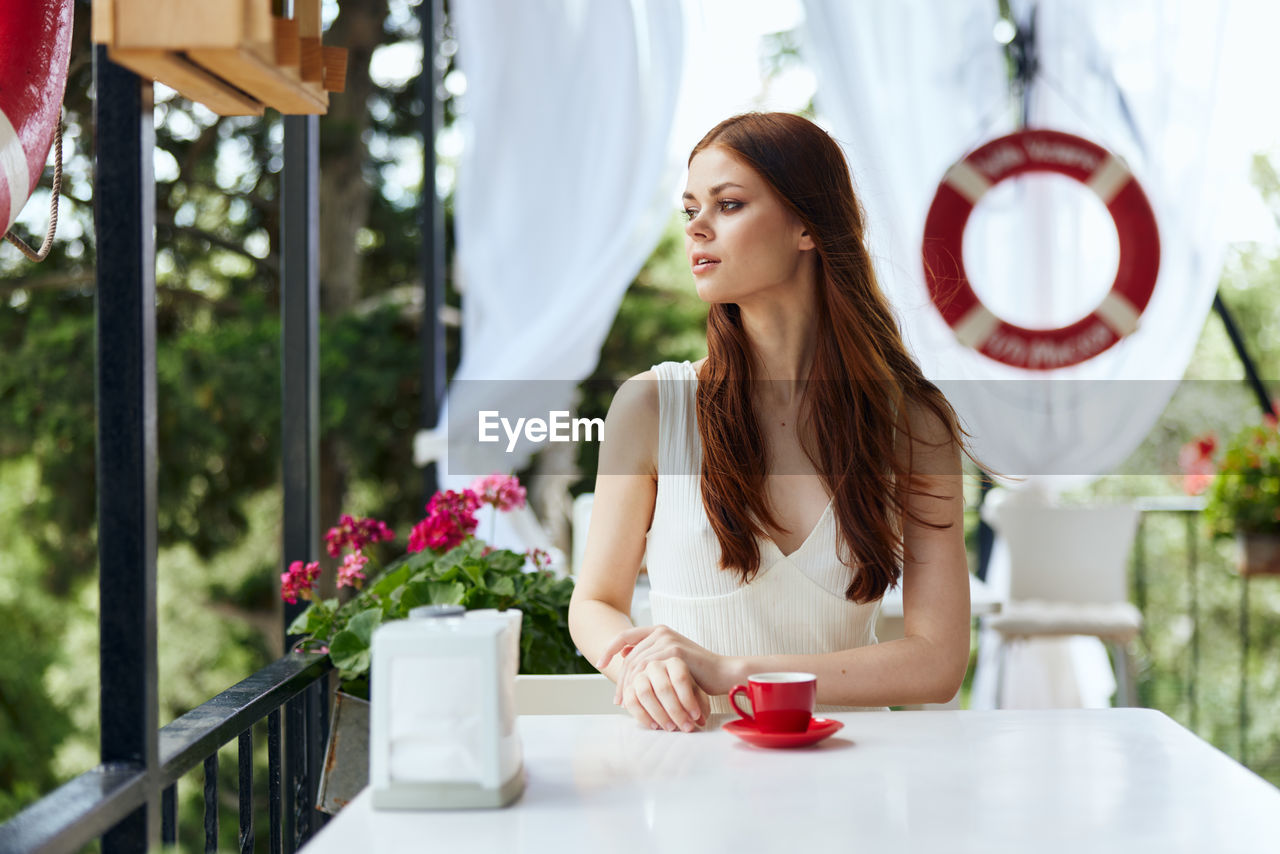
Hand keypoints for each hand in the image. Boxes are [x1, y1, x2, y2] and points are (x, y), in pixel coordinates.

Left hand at [597, 625, 732, 730]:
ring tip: (626, 703)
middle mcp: (661, 631)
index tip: (599, 663)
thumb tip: (626, 657)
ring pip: (637, 664)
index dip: (610, 649)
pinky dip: (642, 687)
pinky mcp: (675, 652)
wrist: (722, 673)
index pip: (625, 636)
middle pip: (630, 655)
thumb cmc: (698, 671)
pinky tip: (639, 699)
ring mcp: (668, 640)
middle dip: (621, 679)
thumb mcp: (671, 660)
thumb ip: (652, 655)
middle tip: (617, 699)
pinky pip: (649, 671)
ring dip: (629, 686)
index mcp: (658, 630)